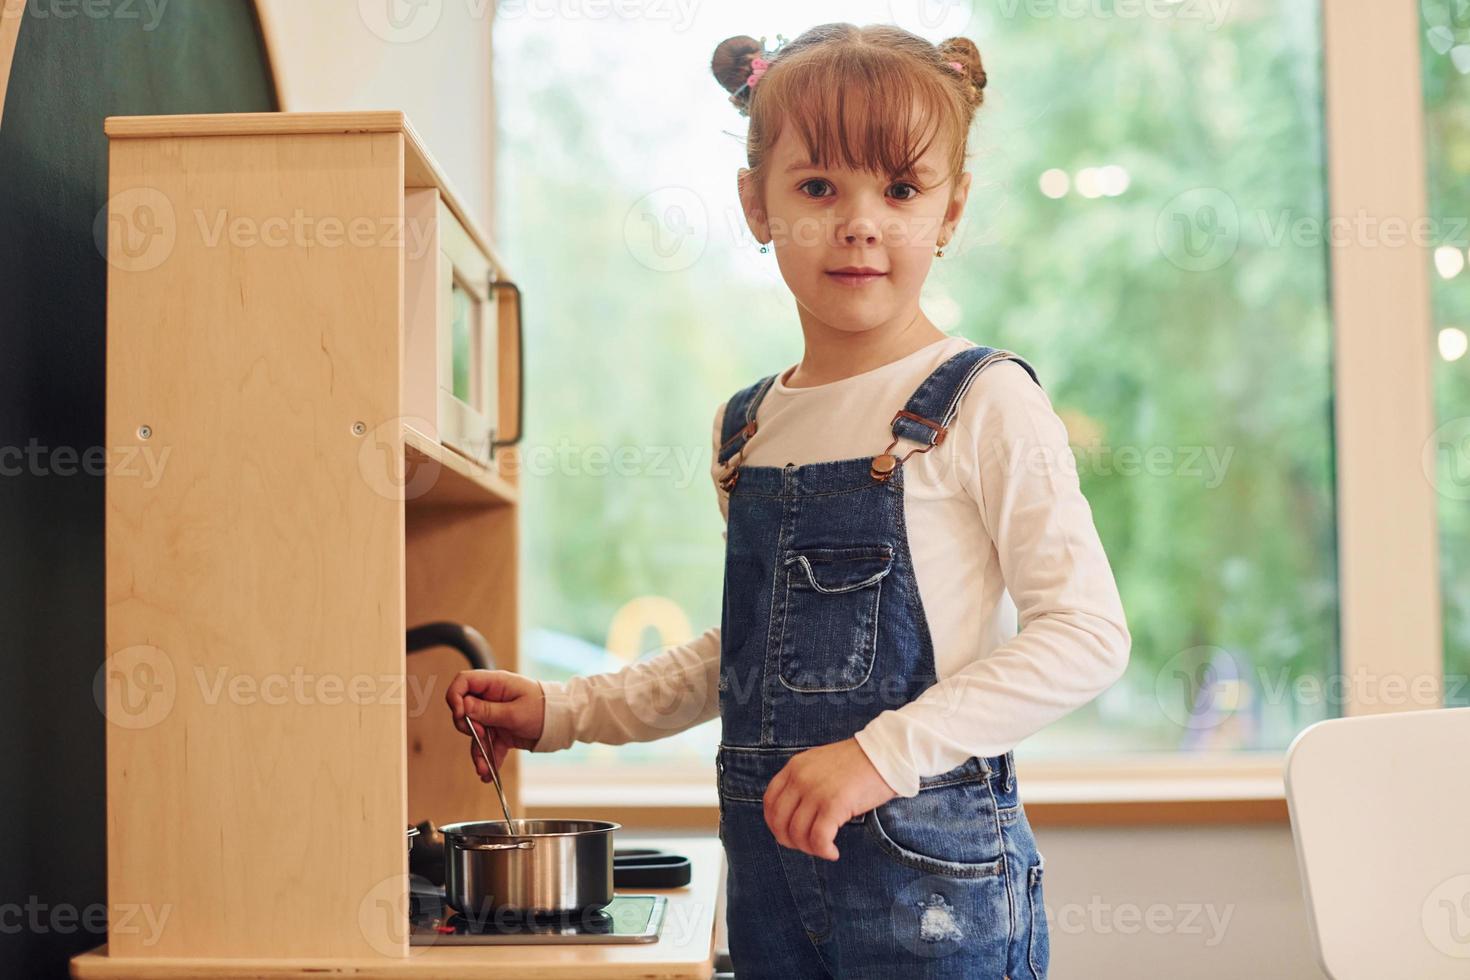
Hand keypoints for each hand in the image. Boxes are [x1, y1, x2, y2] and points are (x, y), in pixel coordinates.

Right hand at [445, 669, 547, 780]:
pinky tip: (488, 773)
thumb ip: (487, 711)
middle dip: (469, 727)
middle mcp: (492, 698)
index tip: (460, 714)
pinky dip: (488, 759)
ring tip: (483, 769)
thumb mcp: (515, 712)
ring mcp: (495, 716)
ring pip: (476, 733)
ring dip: (478, 751)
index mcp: (495, 684)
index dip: (456, 696)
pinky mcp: (501, 731)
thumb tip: (463, 705)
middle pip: (465, 710)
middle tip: (482, 735)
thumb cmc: (543, 709)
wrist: (562, 724)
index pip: (464, 682)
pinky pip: (488, 745)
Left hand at [764, 737, 897, 860]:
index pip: (769, 802)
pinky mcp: (834, 804)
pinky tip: (833, 852)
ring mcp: (816, 790)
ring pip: (798, 833)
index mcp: (794, 767)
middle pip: (779, 821)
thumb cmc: (858, 763)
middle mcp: (800, 778)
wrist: (886, 753)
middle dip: (790, 841)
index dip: (775, 824)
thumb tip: (795, 819)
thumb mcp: (820, 765)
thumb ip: (804, 784)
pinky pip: (819, 838)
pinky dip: (823, 851)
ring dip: (810, 849)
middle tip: (809, 846)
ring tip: (825, 849)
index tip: (789, 834)